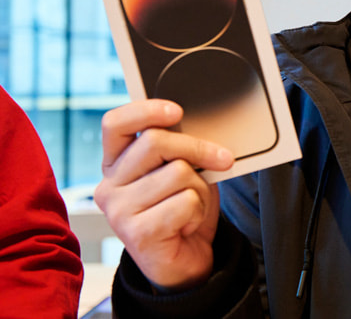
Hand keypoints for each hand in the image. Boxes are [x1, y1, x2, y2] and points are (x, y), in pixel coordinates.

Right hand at [94, 99, 233, 290]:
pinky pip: (185, 201)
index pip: (114, 124)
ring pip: (177, 172)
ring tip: (192, 205)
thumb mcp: (181, 171)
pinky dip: (198, 210)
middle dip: (198, 148)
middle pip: (156, 141)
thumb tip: (199, 127)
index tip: (177, 111)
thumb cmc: (182, 210)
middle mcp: (108, 186)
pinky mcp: (137, 234)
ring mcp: (119, 211)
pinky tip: (188, 224)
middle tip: (221, 158)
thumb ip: (178, 150)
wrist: (184, 261)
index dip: (145, 110)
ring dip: (200, 187)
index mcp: (115, 165)